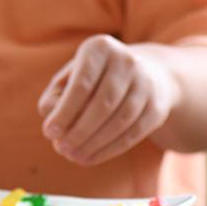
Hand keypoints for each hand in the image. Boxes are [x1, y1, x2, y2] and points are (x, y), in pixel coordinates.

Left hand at [37, 35, 179, 165]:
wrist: (144, 73)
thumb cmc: (93, 78)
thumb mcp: (70, 78)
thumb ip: (54, 99)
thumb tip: (53, 129)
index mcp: (100, 48)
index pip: (82, 84)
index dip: (65, 111)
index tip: (49, 132)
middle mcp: (127, 61)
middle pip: (103, 103)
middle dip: (80, 130)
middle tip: (62, 149)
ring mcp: (147, 83)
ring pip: (121, 120)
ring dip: (95, 143)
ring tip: (74, 156)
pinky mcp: (158, 106)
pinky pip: (134, 132)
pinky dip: (111, 148)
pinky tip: (92, 157)